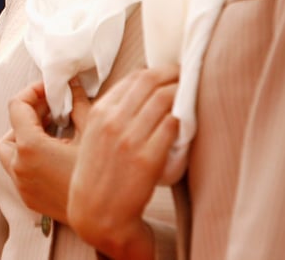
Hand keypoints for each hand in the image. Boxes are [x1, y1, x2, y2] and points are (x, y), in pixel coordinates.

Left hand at [0, 80, 90, 222]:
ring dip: (25, 135)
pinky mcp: (28, 198)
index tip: (50, 90)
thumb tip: (73, 86)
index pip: (17, 106)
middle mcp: (18, 166)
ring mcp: (21, 184)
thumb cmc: (99, 176)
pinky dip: (28, 155)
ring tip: (52, 129)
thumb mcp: (91, 134)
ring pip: (9, 150)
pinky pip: (18, 169)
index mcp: (30, 147)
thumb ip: (78, 105)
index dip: (33, 91)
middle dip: (31, 113)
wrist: (103, 219)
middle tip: (55, 107)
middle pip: (11, 127)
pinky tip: (54, 152)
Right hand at [67, 65, 179, 259]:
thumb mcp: (95, 134)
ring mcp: (130, 141)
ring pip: (163, 100)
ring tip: (189, 96)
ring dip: (180, 94)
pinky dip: (180, 120)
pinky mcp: (147, 160)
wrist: (98, 212)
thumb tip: (144, 85)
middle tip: (186, 75)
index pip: (134, 78)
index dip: (157, 71)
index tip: (170, 72)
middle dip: (173, 75)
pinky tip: (184, 122)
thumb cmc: (100, 171)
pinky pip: (171, 127)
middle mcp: (113, 122)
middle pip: (150, 83)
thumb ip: (114, 110)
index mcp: (100, 113)